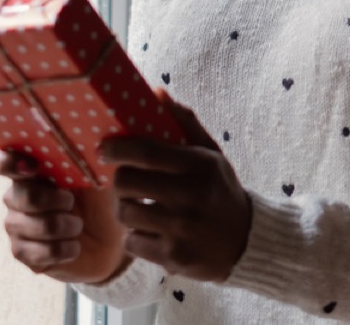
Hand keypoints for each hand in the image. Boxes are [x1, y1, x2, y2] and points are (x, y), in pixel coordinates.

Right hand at [0, 148, 130, 283]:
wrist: (115, 239)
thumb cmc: (105, 198)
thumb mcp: (99, 173)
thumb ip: (84, 154)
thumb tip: (81, 136)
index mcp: (33, 169)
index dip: (4, 162)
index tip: (33, 167)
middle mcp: (19, 195)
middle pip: (15, 195)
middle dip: (49, 199)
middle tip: (71, 202)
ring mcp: (18, 225)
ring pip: (21, 225)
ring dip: (58, 225)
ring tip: (78, 225)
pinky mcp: (24, 253)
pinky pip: (28, 252)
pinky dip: (57, 250)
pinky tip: (74, 246)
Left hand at [99, 91, 251, 281]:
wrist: (244, 240)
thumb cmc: (219, 189)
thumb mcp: (210, 154)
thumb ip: (184, 122)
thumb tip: (156, 92)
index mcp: (199, 166)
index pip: (146, 152)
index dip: (117, 148)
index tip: (105, 148)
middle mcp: (190, 196)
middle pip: (126, 183)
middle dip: (118, 180)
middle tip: (124, 180)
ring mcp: (181, 229)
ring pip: (124, 213)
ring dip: (125, 208)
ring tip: (138, 205)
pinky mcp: (172, 256)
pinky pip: (132, 242)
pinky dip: (136, 236)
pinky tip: (151, 230)